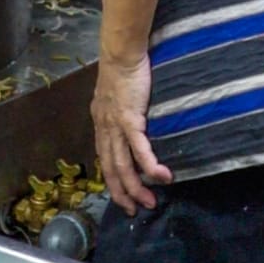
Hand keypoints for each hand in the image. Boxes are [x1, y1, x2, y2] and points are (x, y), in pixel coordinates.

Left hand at [91, 53, 172, 214]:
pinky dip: (150, 165)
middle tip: (135, 210)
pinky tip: (162, 177)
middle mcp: (104, 127)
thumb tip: (129, 125)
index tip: (122, 196)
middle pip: (111, 168)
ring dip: (137, 187)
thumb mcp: (114, 96)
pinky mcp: (130, 118)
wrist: (121, 52)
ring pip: (123, 164)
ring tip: (150, 202)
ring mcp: (115, 124)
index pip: (104, 158)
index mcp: (100, 122)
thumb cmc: (122, 69)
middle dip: (122, 192)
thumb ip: (118, 112)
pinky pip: (140, 148)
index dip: (112, 180)